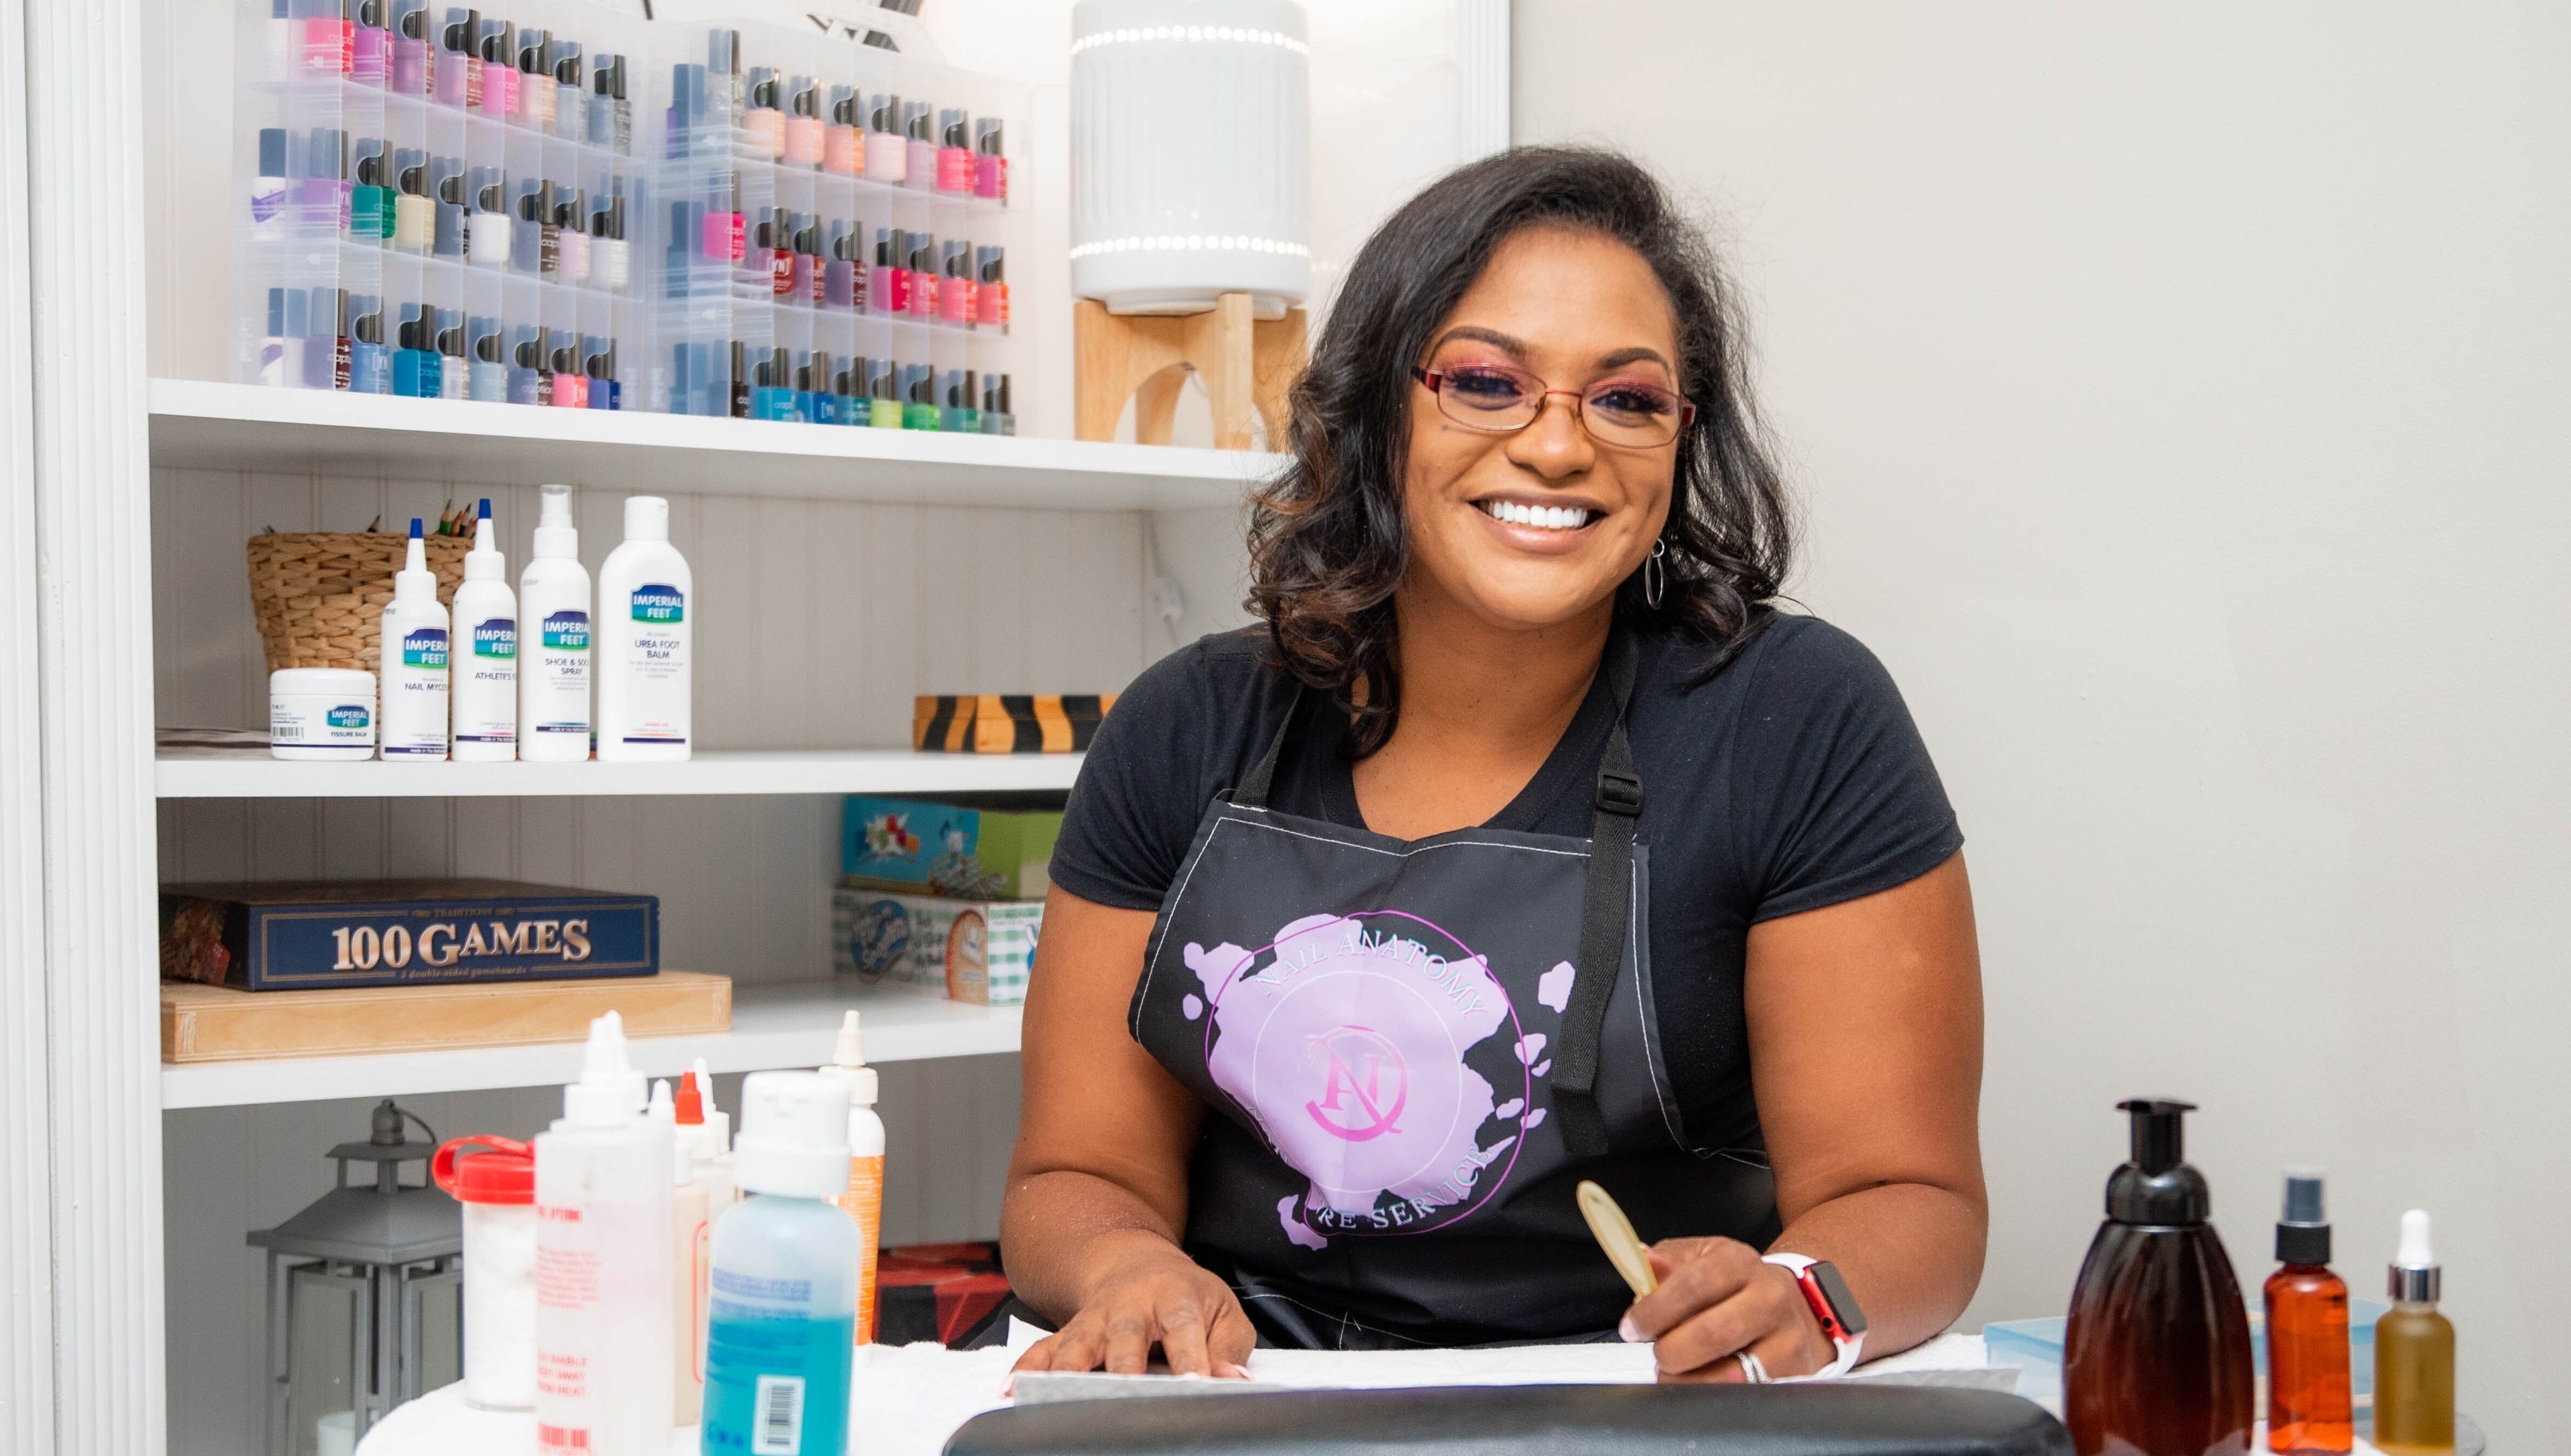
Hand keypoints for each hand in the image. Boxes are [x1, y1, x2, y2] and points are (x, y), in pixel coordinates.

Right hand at [1009, 1233, 1254, 1379]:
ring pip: (1077, 1347)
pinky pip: (1042, 1351)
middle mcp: (1129, 1307)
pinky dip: (1026, 1370)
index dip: (1191, 1359)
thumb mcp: (1223, 1311)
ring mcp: (1094, 1321)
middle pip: (1124, 1339)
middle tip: (1126, 1398)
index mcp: (1174, 1297)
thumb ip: (1228, 1347)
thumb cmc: (1185, 1295)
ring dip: (1069, 1374)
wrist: (1136, 1264)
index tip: (1196, 1385)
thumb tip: (1231, 1379)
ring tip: (1059, 1400)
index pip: (1184, 1329)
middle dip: (1123, 1371)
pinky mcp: (1069, 1334)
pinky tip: (1012, 1391)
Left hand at [1619, 1237, 1833, 1382]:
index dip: (1656, 1310)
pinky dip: (1716, 1396)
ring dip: (1691, 1381)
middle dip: (1672, 1351)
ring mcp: (1787, 1338)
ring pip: (1733, 1374)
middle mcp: (1769, 1297)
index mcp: (1739, 1263)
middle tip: (1658, 1355)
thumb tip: (1642, 1261)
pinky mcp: (1795, 1373)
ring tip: (1676, 1373)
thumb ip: (1668, 1262)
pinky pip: (1748, 1395)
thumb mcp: (1703, 1259)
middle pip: (1713, 1333)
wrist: (1796, 1304)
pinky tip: (1702, 1386)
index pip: (1694, 1284)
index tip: (1633, 1327)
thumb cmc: (1737, 1283)